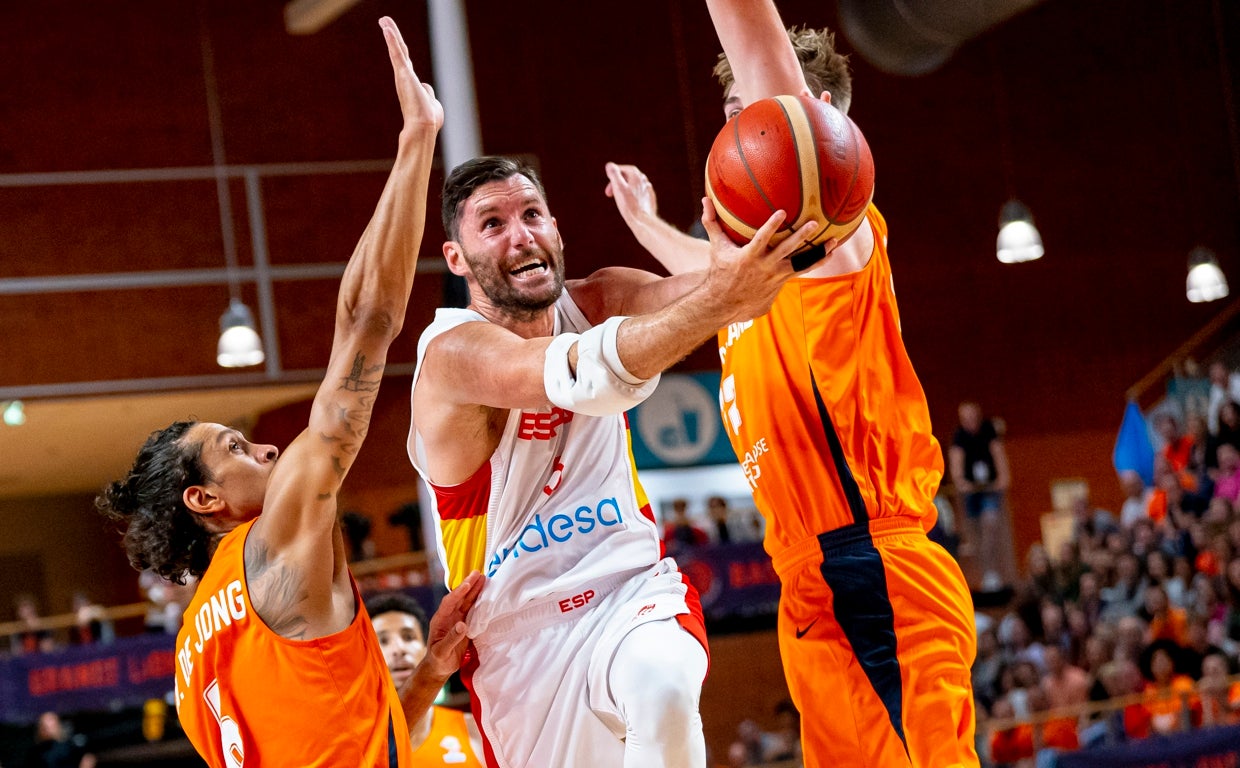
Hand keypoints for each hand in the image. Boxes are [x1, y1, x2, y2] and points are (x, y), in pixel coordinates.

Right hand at [379, 17, 443, 132]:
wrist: (424, 127)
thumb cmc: (428, 120)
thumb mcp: (432, 103)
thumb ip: (428, 93)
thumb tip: (425, 87)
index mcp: (411, 83)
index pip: (405, 62)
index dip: (400, 50)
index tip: (394, 39)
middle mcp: (404, 78)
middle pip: (399, 51)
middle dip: (392, 36)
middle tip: (384, 21)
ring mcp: (403, 75)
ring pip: (397, 49)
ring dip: (391, 33)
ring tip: (384, 19)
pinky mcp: (404, 74)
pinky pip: (397, 53)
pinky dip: (392, 40)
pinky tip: (387, 28)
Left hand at [421, 570, 484, 680]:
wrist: (440, 667)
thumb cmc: (438, 660)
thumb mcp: (442, 651)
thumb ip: (451, 639)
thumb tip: (462, 625)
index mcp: (440, 620)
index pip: (449, 602)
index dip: (458, 593)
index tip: (467, 584)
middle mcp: (448, 616)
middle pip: (459, 598)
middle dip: (469, 585)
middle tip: (479, 573)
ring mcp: (457, 619)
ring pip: (467, 601)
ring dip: (475, 590)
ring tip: (484, 579)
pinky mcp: (465, 624)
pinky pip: (473, 610)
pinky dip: (479, 601)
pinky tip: (486, 595)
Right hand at [604, 163, 658, 229]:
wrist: (643, 222)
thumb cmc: (630, 206)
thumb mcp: (618, 188)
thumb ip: (614, 174)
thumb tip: (609, 165)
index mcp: (636, 175)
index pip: (621, 169)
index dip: (612, 177)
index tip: (608, 189)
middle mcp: (644, 180)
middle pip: (627, 177)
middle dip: (617, 184)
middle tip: (609, 194)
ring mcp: (648, 189)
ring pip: (632, 186)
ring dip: (623, 190)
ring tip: (619, 200)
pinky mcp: (649, 198)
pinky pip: (638, 194)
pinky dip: (631, 197)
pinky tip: (628, 205)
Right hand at [699, 196, 823, 322]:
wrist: (726, 302)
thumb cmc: (720, 270)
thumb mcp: (716, 247)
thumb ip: (712, 222)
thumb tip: (705, 199)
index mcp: (749, 257)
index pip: (761, 240)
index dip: (771, 227)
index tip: (782, 213)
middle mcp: (764, 267)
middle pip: (785, 250)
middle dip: (800, 237)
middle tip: (813, 223)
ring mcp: (775, 276)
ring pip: (800, 263)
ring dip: (817, 252)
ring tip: (833, 241)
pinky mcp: (781, 282)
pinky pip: (803, 270)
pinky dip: (817, 261)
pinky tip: (830, 252)